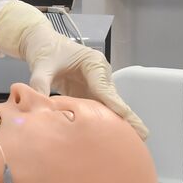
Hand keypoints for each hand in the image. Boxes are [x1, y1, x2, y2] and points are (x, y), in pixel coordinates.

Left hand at [0, 0, 148, 139]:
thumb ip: (40, 83)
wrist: (40, 42)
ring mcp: (95, 84)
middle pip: (112, 98)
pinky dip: (105, 121)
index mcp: (93, 62)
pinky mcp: (88, 92)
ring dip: (118, 121)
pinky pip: (98, 108)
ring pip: (108, 105)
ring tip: (134, 140)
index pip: (103, 86)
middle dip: (126, 116)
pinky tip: (114, 136)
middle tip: (143, 134)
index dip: (113, 103)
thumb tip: (39, 103)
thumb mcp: (41, 65)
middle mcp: (99, 73)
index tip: (125, 116)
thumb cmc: (45, 48)